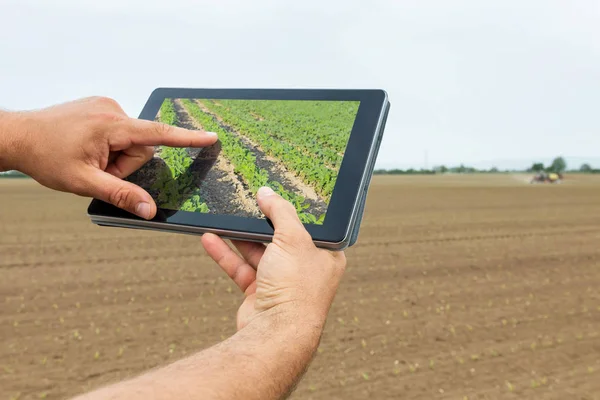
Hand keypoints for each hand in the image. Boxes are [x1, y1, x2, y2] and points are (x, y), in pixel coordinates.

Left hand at [6, 96, 216, 218]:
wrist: (17, 136)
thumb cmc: (45, 156)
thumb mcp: (84, 182)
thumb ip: (121, 195)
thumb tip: (150, 209)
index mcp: (110, 125)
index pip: (157, 133)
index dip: (187, 139)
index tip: (210, 137)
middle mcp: (111, 109)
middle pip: (141, 145)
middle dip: (126, 164)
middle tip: (99, 170)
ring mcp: (105, 106)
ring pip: (130, 140)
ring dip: (117, 156)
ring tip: (90, 159)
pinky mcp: (100, 107)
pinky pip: (119, 131)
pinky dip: (110, 145)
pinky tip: (89, 148)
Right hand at [202, 186, 346, 331]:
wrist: (276, 334)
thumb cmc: (296, 288)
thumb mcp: (292, 238)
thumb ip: (280, 212)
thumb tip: (268, 193)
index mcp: (326, 256)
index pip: (310, 226)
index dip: (294, 211)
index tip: (276, 195)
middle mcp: (305, 270)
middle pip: (281, 237)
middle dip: (262, 222)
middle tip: (247, 202)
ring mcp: (282, 282)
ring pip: (258, 252)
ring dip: (239, 236)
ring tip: (223, 217)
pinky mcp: (260, 293)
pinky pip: (241, 268)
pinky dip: (226, 254)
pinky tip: (211, 238)